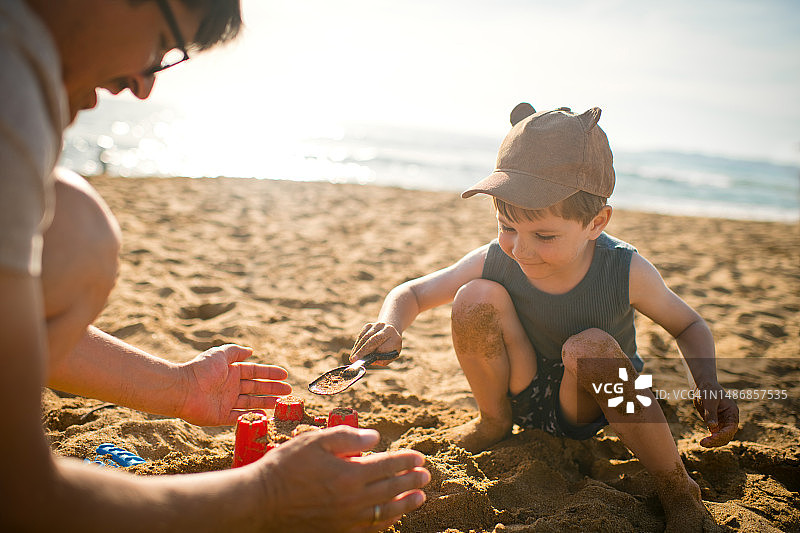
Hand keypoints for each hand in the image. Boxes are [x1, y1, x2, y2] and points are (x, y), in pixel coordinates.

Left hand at [178, 344, 290, 425]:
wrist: (183, 389)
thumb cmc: (201, 369)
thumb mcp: (220, 354)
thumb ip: (235, 352)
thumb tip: (251, 351)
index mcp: (231, 372)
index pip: (255, 372)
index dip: (270, 373)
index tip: (284, 375)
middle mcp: (231, 387)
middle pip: (256, 388)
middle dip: (272, 388)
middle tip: (288, 390)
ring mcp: (226, 402)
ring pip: (251, 402)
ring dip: (266, 402)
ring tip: (281, 403)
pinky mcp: (221, 416)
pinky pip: (239, 417)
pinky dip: (252, 416)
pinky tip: (265, 415)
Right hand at [254, 426, 428, 531]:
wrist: (260, 502)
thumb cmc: (285, 467)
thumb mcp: (314, 441)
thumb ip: (347, 437)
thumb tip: (375, 438)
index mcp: (349, 474)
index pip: (387, 465)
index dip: (406, 460)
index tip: (419, 457)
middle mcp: (352, 500)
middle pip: (391, 489)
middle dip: (411, 481)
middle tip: (425, 475)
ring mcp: (346, 519)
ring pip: (385, 512)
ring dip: (405, 504)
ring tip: (419, 498)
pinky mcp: (337, 532)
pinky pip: (370, 529)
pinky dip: (385, 522)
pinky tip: (392, 517)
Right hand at [350, 322, 400, 366]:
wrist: (391, 331)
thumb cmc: (391, 346)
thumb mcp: (393, 354)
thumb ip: (385, 360)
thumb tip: (374, 361)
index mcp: (394, 336)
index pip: (383, 346)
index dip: (373, 353)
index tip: (365, 360)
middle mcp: (385, 328)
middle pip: (372, 340)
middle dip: (362, 351)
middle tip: (354, 360)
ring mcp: (376, 325)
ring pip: (365, 337)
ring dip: (357, 348)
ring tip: (353, 358)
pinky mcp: (368, 325)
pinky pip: (361, 335)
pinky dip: (357, 344)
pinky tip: (354, 352)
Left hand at [693, 381, 738, 446]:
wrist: (702, 386)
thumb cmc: (708, 390)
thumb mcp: (709, 400)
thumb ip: (711, 413)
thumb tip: (712, 427)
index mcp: (732, 412)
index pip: (731, 428)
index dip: (723, 434)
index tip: (712, 437)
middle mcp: (729, 419)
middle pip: (727, 435)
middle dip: (717, 440)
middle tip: (703, 442)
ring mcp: (722, 422)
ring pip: (721, 437)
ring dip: (713, 442)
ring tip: (702, 443)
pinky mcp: (715, 423)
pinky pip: (715, 435)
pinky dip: (710, 439)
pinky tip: (703, 442)